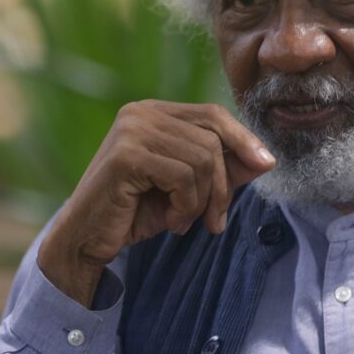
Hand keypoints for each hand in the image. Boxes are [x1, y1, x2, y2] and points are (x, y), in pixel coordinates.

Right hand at [37, 100, 274, 304]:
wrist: (86, 240)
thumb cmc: (134, 214)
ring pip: (202, 159)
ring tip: (181, 221)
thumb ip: (221, 171)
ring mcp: (131, 130)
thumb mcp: (186, 190)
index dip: (243, 138)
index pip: (212, 114)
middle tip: (213, 220)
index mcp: (153, 112)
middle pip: (212, 138)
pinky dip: (185, 206)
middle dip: (221, 185)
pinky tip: (169, 221)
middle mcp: (140, 113)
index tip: (267, 165)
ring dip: (200, 201)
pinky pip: (182, 176)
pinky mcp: (126, 155)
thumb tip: (266, 160)